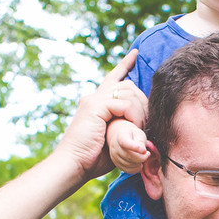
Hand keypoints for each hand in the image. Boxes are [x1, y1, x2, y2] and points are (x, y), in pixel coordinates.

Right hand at [55, 50, 146, 180]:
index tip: (135, 54)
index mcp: (96, 102)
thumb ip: (125, 126)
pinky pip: (124, 104)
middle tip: (145, 124)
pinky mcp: (94, 106)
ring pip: (128, 93)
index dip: (125, 64)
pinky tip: (133, 128)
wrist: (74, 165)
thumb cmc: (93, 159)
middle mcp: (94, 97)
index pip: (113, 78)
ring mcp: (93, 100)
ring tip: (139, 130)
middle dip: (143, 102)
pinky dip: (133, 116)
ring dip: (139, 112)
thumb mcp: (115, 138)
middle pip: (128, 86)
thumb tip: (141, 128)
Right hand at [107, 118, 149, 173]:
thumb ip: (141, 142)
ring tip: (143, 157)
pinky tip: (139, 163)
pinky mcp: (116, 164)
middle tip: (147, 154)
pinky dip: (135, 169)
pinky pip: (127, 170)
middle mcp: (115, 147)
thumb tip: (143, 152)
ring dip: (139, 163)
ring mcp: (114, 156)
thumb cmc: (132, 135)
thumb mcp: (138, 134)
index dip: (135, 147)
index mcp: (120, 136)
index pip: (125, 143)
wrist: (122, 137)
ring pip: (128, 164)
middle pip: (128, 156)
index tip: (144, 150)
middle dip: (141, 158)